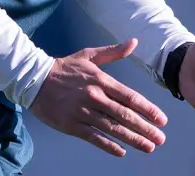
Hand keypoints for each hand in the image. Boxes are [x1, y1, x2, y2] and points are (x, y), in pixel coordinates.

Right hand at [29, 38, 167, 156]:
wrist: (33, 79)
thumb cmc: (64, 67)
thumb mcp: (89, 55)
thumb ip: (113, 52)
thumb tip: (134, 42)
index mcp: (100, 80)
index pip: (130, 97)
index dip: (148, 109)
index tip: (162, 120)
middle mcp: (94, 97)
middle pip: (124, 116)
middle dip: (145, 128)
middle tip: (160, 139)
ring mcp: (82, 112)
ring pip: (112, 129)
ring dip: (132, 139)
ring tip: (148, 147)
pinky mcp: (71, 125)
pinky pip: (93, 138)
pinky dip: (109, 146)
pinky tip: (122, 152)